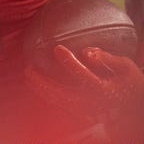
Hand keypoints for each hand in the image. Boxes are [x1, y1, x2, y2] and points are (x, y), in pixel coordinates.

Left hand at [25, 44, 143, 139]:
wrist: (133, 108)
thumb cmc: (129, 84)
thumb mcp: (126, 69)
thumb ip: (107, 59)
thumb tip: (86, 52)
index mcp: (105, 91)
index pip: (84, 77)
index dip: (70, 62)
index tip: (58, 48)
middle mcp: (93, 104)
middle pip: (63, 96)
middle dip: (44, 83)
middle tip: (29, 69)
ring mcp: (86, 111)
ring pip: (59, 103)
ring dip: (41, 90)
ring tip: (28, 74)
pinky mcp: (81, 114)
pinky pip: (60, 105)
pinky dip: (47, 95)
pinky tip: (35, 84)